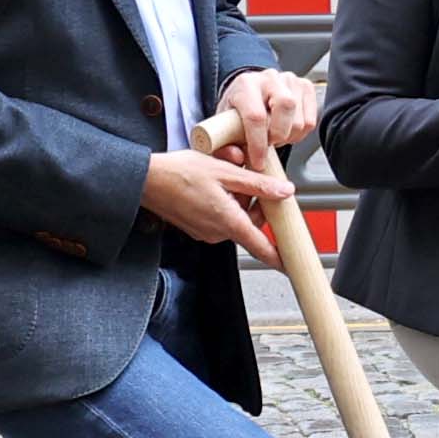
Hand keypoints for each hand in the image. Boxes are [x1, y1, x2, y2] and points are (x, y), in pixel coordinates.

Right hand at [140, 141, 298, 255]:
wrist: (146, 179)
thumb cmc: (178, 174)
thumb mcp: (225, 172)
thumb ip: (258, 184)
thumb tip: (284, 191)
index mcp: (228, 222)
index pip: (262, 247)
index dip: (280, 258)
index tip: (293, 265)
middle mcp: (217, 232)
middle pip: (250, 222)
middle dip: (253, 200)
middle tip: (246, 175)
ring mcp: (206, 232)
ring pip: (236, 217)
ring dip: (237, 197)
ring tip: (225, 173)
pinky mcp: (196, 227)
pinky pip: (220, 216)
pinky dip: (223, 201)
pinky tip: (213, 183)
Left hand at [220, 65, 319, 150]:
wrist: (249, 93)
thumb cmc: (237, 111)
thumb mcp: (222, 128)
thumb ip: (224, 147)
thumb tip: (238, 157)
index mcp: (245, 84)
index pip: (256, 115)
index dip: (258, 144)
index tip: (257, 162)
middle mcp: (269, 78)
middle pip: (285, 107)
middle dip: (278, 136)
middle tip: (268, 144)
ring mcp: (290, 80)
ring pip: (299, 119)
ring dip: (288, 137)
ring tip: (275, 136)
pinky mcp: (306, 86)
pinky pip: (310, 121)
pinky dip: (300, 134)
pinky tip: (286, 130)